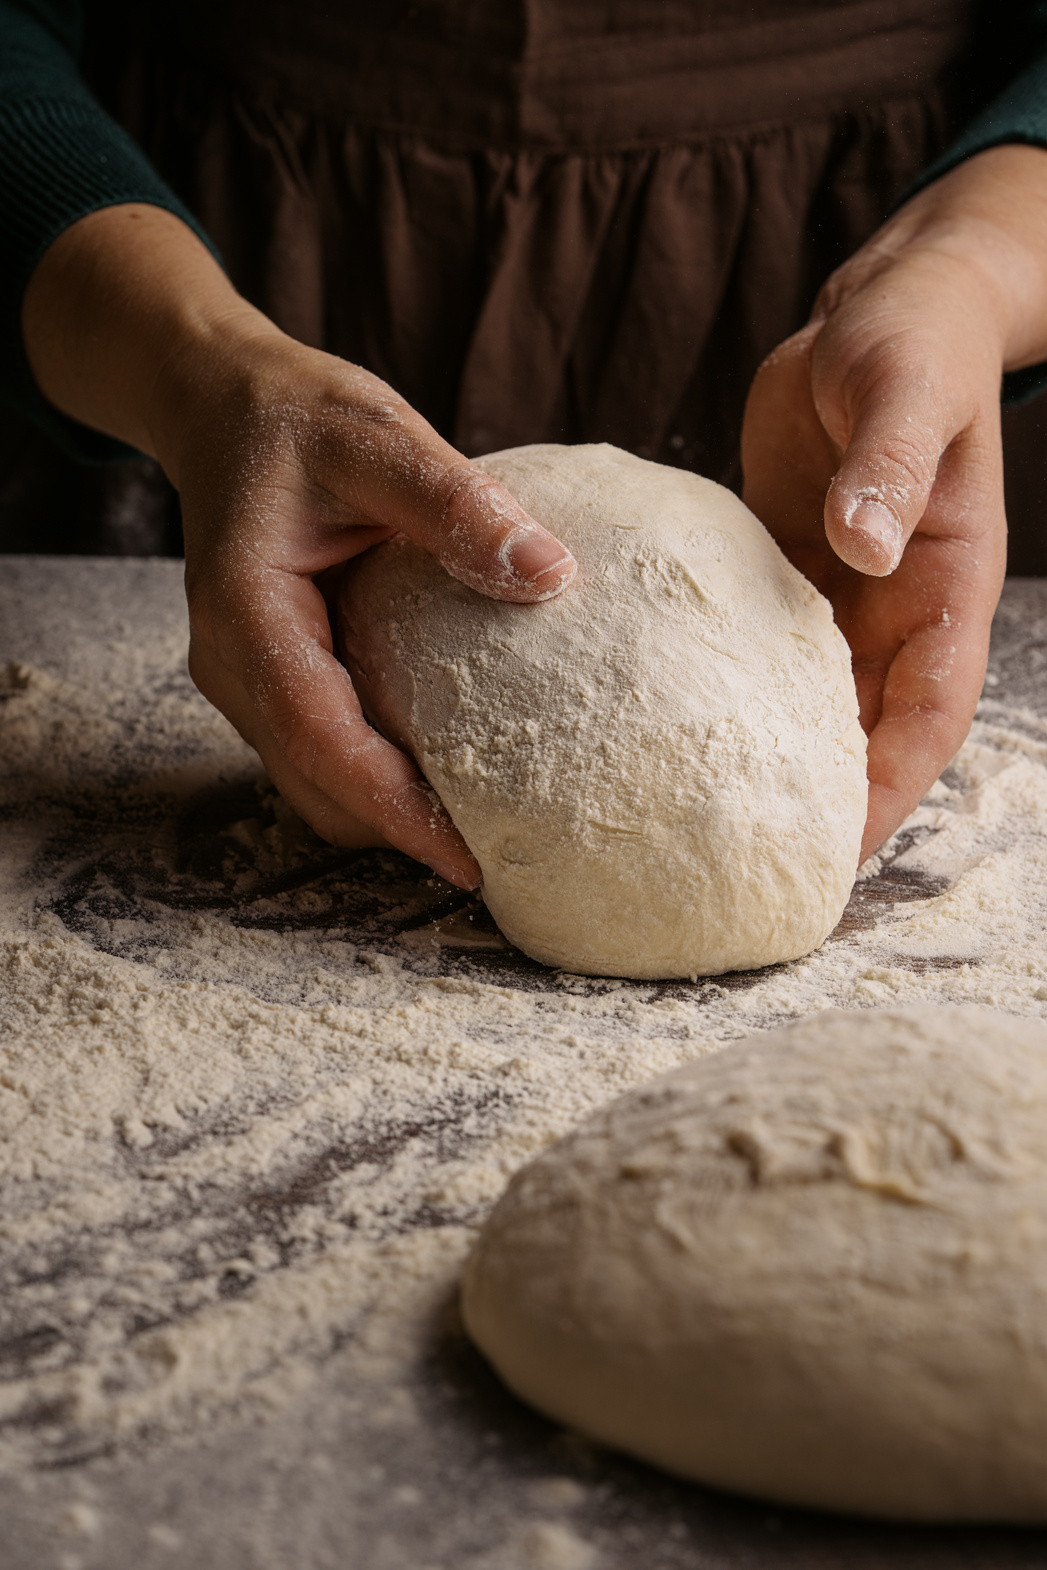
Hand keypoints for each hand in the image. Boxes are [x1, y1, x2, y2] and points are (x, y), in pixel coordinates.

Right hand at [23, 207, 575, 887]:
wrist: (225, 407)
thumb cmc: (296, 416)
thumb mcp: (378, 437)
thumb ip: (457, 503)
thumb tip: (552, 575)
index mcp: (248, 612)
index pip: (321, 738)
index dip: (393, 808)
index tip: (466, 858)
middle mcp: (234, 662)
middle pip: (315, 784)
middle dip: (397, 831)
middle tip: (497, 856)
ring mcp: (247, 678)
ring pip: (314, 782)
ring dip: (386, 814)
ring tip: (479, 830)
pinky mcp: (273, 678)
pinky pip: (321, 752)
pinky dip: (375, 779)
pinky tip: (444, 771)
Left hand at [742, 147, 1046, 861]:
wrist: (883, 306)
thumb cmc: (915, 344)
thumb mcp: (906, 397)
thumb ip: (890, 469)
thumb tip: (867, 544)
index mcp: (943, 588)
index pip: (928, 715)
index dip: (890, 789)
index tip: (837, 850)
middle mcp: (894, 607)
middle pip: (865, 732)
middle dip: (822, 802)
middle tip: (750, 865)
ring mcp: (838, 592)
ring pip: (806, 700)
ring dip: (768, 758)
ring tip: (696, 817)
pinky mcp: (787, 566)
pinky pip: (756, 644)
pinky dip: (722, 688)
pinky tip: (664, 720)